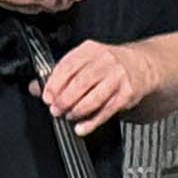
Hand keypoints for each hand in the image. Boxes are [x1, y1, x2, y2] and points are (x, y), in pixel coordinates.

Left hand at [32, 39, 148, 136]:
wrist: (142, 66)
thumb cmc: (108, 65)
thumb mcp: (84, 62)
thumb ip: (60, 75)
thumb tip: (35, 87)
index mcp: (89, 50)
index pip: (67, 66)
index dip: (54, 85)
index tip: (47, 97)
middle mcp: (105, 60)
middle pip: (79, 84)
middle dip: (64, 100)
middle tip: (56, 110)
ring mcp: (118, 77)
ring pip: (93, 98)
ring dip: (77, 111)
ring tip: (69, 116)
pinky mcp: (127, 93)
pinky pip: (106, 111)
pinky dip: (92, 122)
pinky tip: (82, 127)